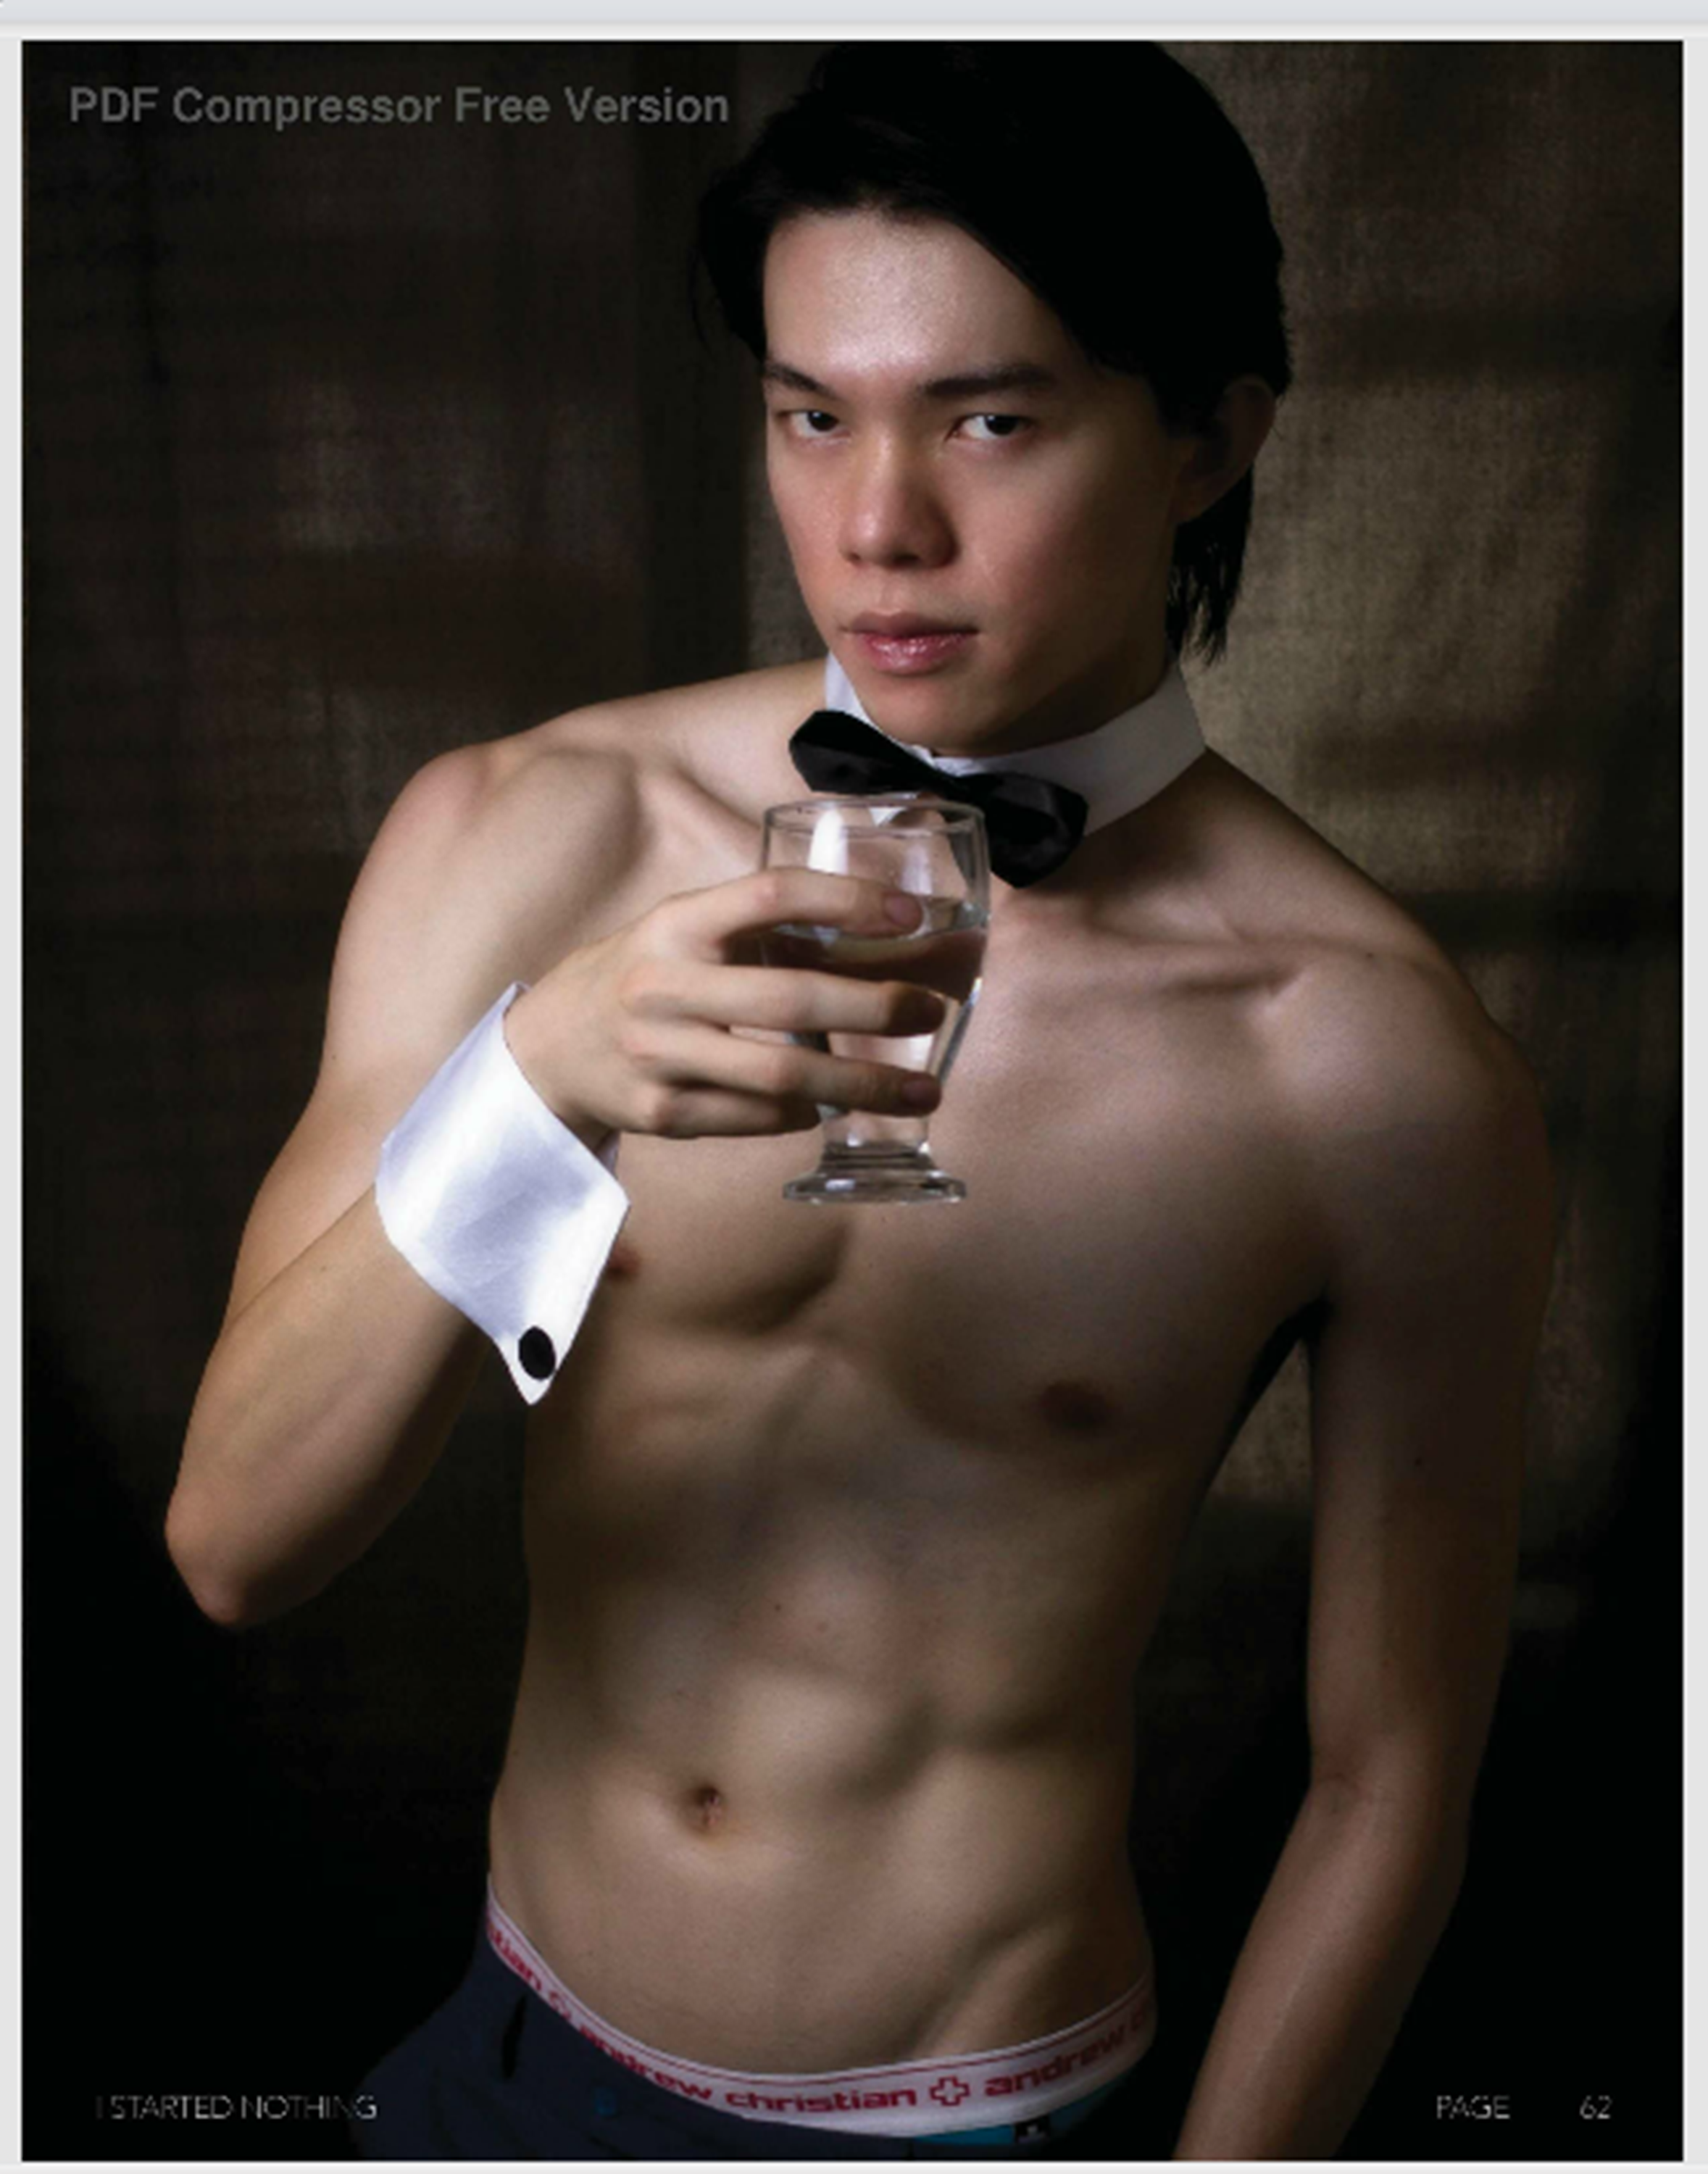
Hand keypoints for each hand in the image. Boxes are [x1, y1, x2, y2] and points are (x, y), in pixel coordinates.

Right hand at [503, 870, 946, 1144]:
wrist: (548, 1050)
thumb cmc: (644, 978)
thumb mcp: (683, 933)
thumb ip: (762, 934)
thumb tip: (886, 938)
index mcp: (674, 923)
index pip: (768, 895)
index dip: (844, 900)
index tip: (910, 916)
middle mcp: (662, 985)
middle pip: (789, 997)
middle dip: (875, 1007)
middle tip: (929, 1013)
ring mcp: (659, 1055)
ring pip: (781, 1074)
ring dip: (863, 1084)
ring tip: (921, 1089)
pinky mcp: (661, 1114)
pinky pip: (756, 1117)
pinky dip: (804, 1113)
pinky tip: (832, 1106)